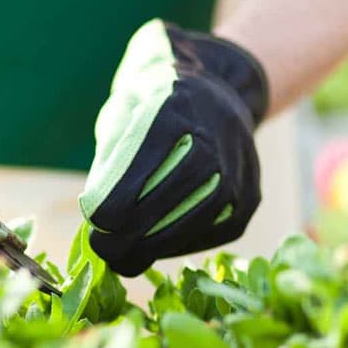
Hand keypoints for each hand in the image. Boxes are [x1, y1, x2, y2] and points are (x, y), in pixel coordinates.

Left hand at [79, 20, 267, 275]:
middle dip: (132, 232)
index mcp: (172, 107)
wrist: (212, 90)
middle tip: (104, 250)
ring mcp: (239, 165)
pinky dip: (186, 243)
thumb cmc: (150, 109)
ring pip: (199, 217)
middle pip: (172, 195)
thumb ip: (109, 165)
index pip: (140, 165)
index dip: (114, 202)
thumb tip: (100, 223)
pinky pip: (219, 229)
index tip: (95, 221)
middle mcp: (214, 134)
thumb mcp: (120, 119)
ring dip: (158, 245)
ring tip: (127, 257)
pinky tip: (160, 246)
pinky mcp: (251, 195)